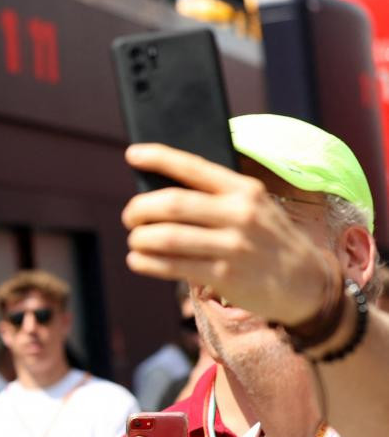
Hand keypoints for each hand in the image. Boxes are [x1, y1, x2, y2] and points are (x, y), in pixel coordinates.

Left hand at [121, 143, 330, 326]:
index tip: (132, 154)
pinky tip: (138, 260)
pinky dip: (147, 263)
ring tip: (134, 241)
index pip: (194, 167)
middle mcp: (240, 213)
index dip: (159, 157)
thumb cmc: (267, 241)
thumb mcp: (254, 208)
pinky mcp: (226, 276)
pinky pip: (173, 266)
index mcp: (244, 190)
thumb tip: (159, 198)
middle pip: (172, 205)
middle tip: (129, 217)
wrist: (307, 282)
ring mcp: (233, 246)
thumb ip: (216, 200)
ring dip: (140, 239)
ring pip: (168, 237)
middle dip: (139, 210)